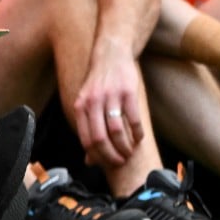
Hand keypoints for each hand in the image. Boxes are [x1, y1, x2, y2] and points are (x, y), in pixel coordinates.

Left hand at [72, 47, 144, 166]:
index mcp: (80, 107)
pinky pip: (133, 119)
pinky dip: (137, 133)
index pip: (86, 140)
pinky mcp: (127, 93)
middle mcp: (92, 102)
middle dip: (112, 155)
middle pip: (100, 138)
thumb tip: (88, 160)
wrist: (111, 55)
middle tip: (121, 161)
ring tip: (130, 151)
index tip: (108, 164)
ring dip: (125, 146)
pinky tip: (139, 138)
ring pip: (116, 131)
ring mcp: (110, 97)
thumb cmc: (99, 83)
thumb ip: (87, 129)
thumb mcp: (87, 103)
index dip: (98, 157)